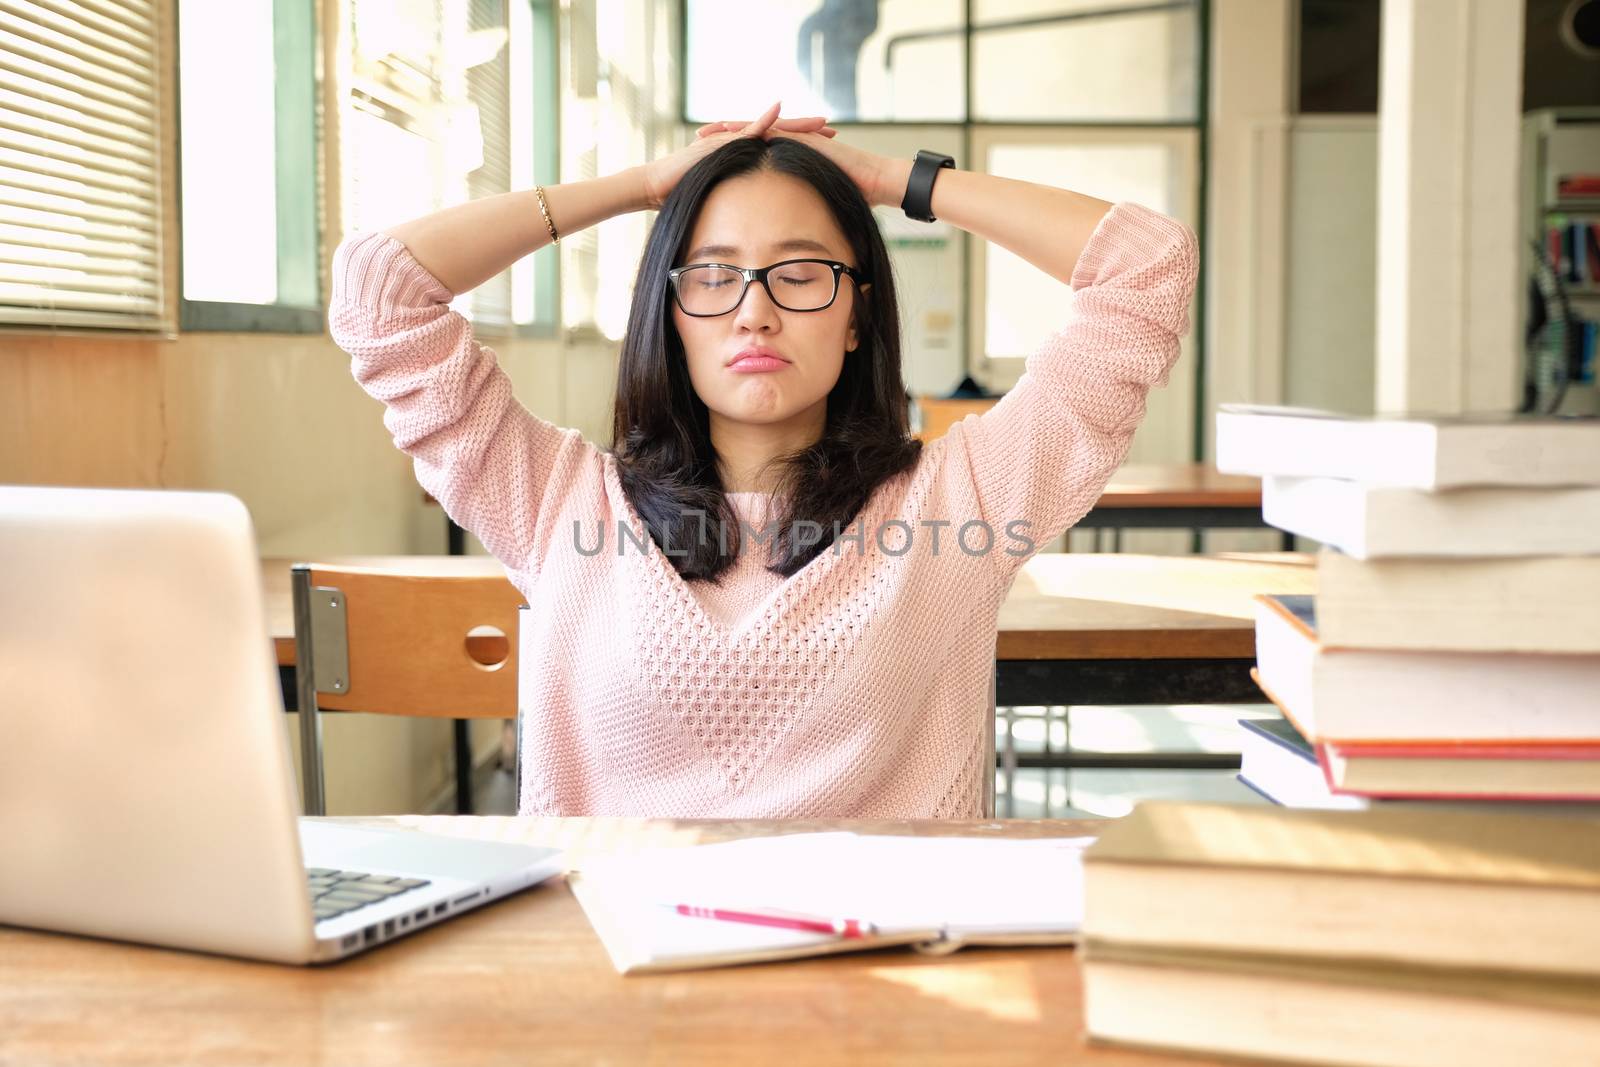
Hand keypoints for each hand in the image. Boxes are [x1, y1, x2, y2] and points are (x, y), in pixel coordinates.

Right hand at [638, 102, 834, 209]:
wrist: (655, 187)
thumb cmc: (683, 198)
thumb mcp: (721, 203)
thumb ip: (738, 207)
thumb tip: (754, 229)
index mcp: (742, 157)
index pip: (777, 149)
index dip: (801, 147)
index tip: (826, 147)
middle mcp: (738, 144)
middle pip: (778, 134)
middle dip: (805, 131)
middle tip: (831, 129)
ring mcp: (728, 140)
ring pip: (767, 128)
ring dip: (792, 123)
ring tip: (817, 121)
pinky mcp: (717, 142)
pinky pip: (743, 129)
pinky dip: (761, 119)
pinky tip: (778, 110)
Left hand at [695, 121, 908, 209]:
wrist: (878, 182)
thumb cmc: (854, 197)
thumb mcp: (817, 204)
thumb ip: (802, 210)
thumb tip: (792, 234)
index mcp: (792, 157)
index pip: (756, 149)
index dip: (732, 150)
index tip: (707, 155)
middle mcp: (793, 143)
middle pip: (751, 135)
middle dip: (723, 136)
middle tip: (696, 136)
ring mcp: (800, 138)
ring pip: (758, 128)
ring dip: (731, 129)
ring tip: (705, 131)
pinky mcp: (808, 139)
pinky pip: (776, 131)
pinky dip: (755, 129)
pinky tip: (735, 131)